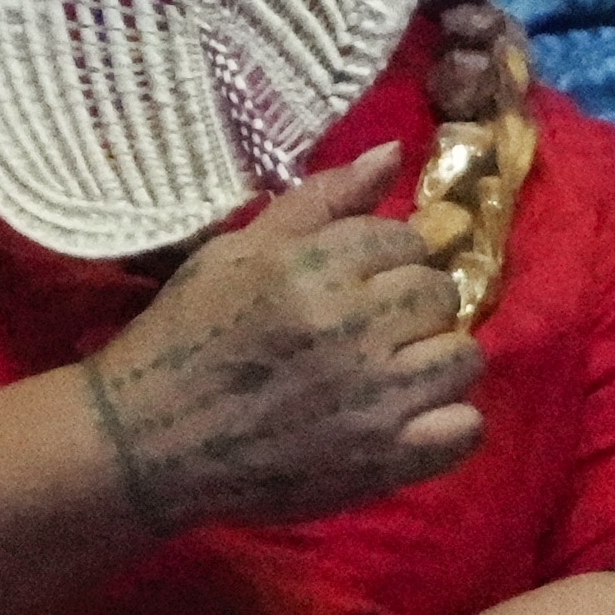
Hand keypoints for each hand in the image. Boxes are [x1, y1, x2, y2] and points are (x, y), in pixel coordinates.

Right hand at [75, 149, 481, 536]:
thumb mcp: (236, 251)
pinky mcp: (385, 459)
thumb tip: (393, 155)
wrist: (147, 441)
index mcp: (312, 270)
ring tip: (395, 369)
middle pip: (439, 292)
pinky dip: (451, 423)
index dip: (387, 254)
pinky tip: (413, 417)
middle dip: (414, 302)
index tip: (358, 278)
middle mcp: (352, 329)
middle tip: (375, 325)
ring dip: (437, 358)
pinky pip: (467, 429)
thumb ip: (320, 200)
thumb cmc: (185, 336)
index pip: (404, 237)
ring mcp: (375, 399)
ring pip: (463, 356)